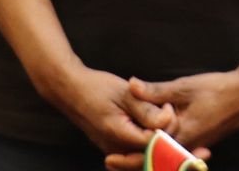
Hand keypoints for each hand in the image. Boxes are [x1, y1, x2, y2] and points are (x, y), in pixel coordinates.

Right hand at [37, 63, 170, 157]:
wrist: (71, 91)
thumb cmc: (97, 89)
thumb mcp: (125, 94)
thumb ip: (146, 110)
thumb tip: (166, 121)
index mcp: (119, 135)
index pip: (154, 142)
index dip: (166, 124)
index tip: (166, 104)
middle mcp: (116, 149)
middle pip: (151, 149)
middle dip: (163, 129)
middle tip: (163, 107)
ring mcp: (113, 149)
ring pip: (144, 149)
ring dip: (155, 131)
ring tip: (154, 109)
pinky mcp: (113, 146)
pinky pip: (135, 147)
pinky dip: (145, 133)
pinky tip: (145, 116)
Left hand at [105, 69, 238, 167]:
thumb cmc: (218, 89)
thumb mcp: (184, 86)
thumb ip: (156, 90)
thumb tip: (131, 85)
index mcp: (181, 135)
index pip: (149, 154)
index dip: (127, 158)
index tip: (109, 159)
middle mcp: (187, 146)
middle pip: (156, 163)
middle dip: (133, 164)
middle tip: (111, 162)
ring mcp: (195, 146)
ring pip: (166, 161)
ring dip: (147, 160)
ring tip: (126, 159)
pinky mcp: (200, 142)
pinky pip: (176, 156)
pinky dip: (162, 155)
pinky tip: (154, 149)